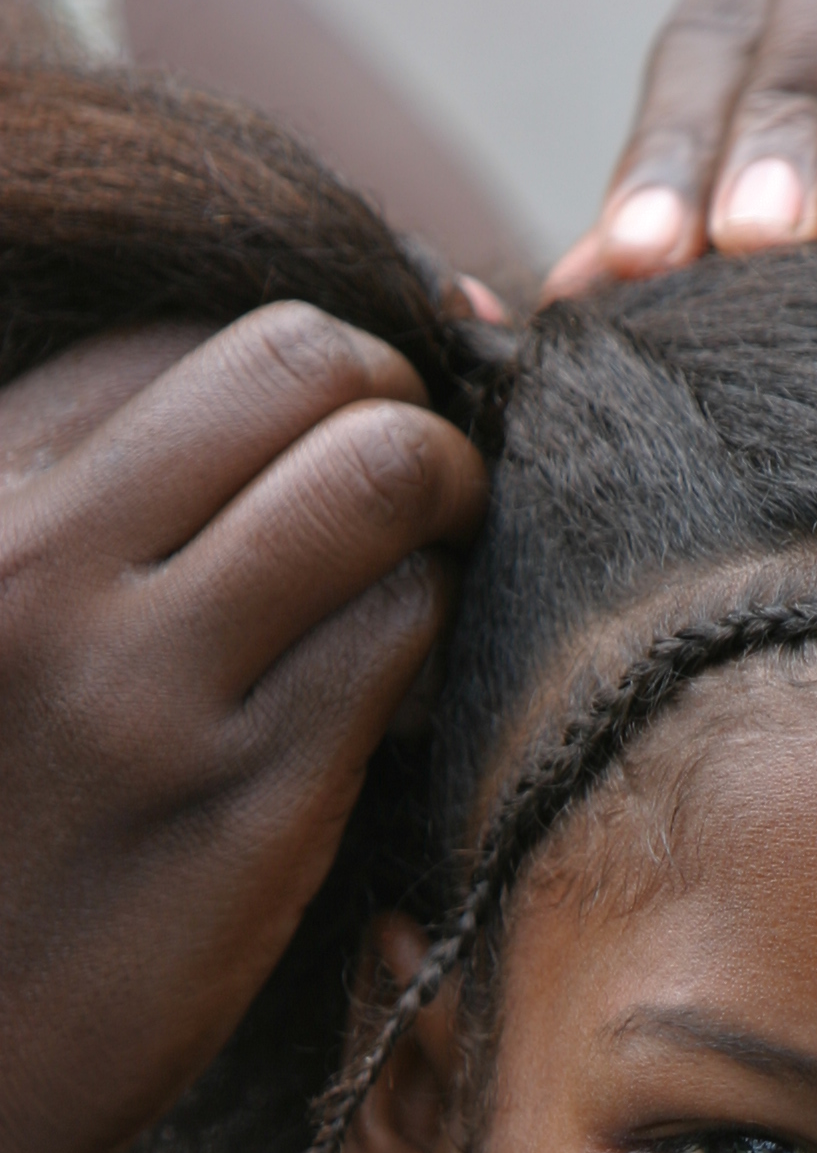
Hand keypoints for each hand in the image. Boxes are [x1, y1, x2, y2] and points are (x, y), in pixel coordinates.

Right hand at [0, 305, 487, 1152]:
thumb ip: (76, 518)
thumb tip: (292, 403)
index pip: (178, 342)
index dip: (295, 371)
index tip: (339, 419)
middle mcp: (40, 570)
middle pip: (297, 362)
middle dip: (393, 395)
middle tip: (416, 469)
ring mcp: (147, 690)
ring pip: (376, 484)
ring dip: (440, 507)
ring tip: (429, 565)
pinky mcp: (247, 810)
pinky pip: (399, 643)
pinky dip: (431, 634)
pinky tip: (404, 682)